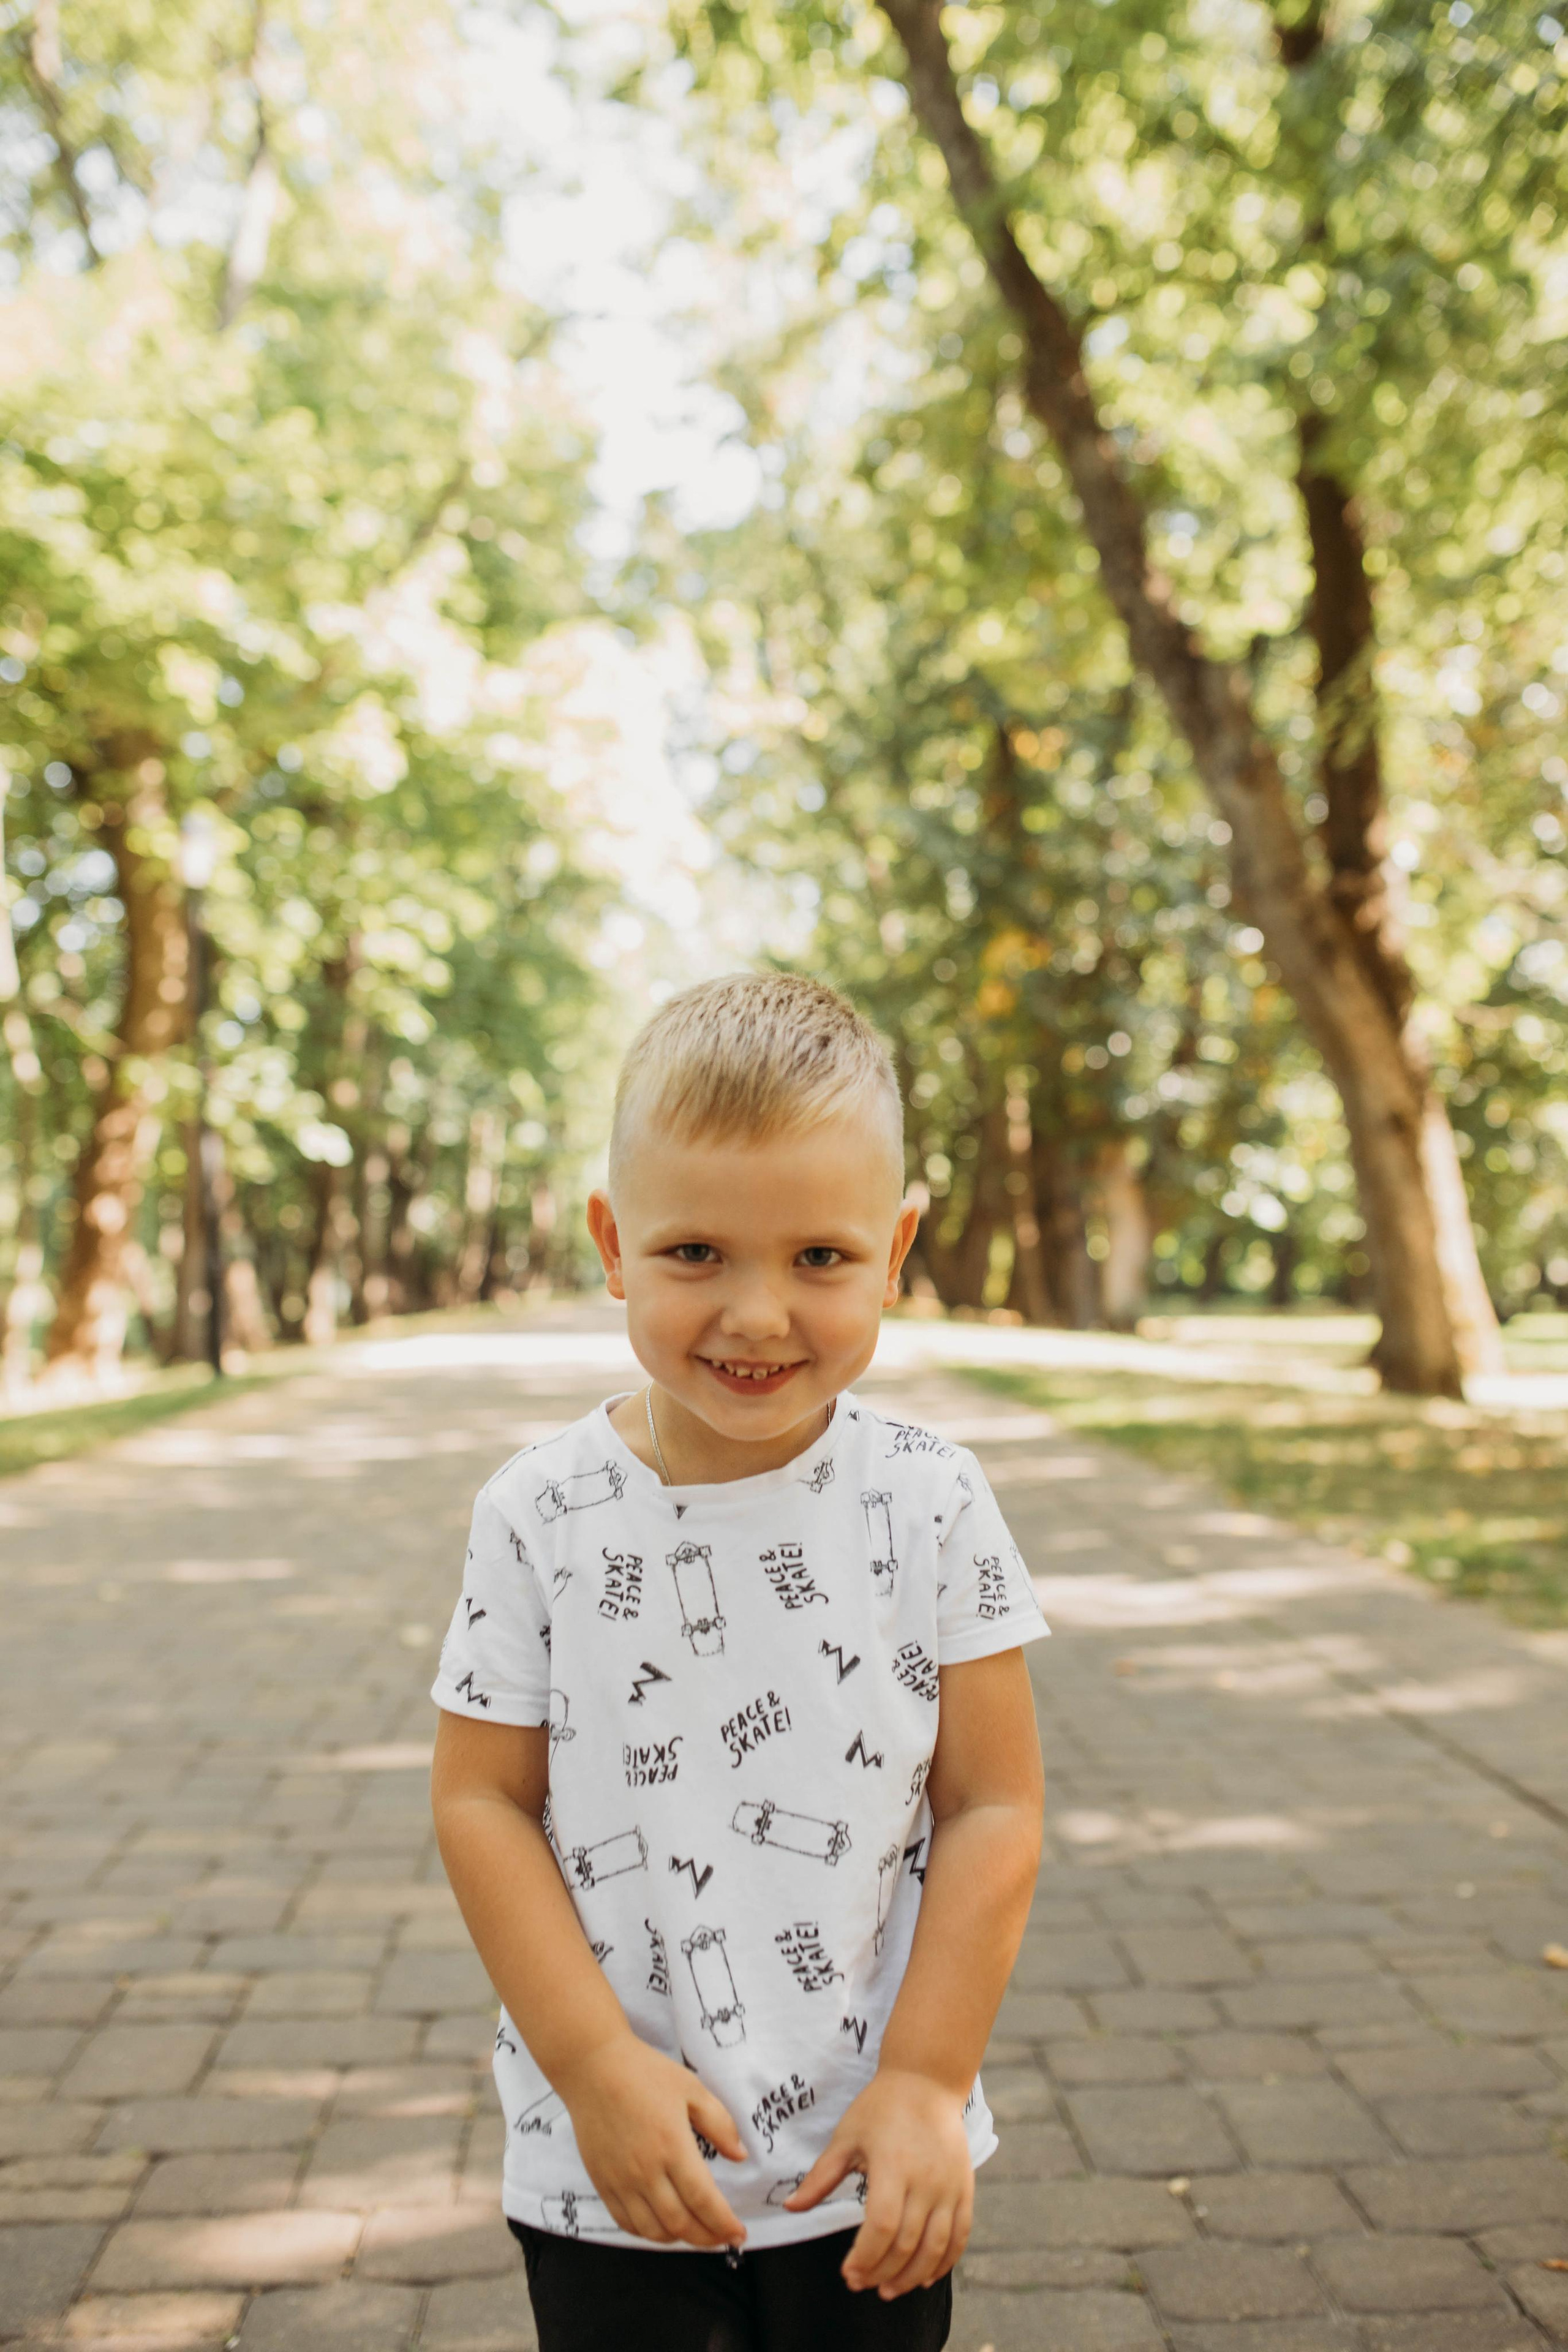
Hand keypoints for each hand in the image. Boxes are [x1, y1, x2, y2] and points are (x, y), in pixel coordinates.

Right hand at [561, 2032, 746, 2249]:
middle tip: (723, 2238)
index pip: (703, 2201)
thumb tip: (741, 2156)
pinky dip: (647, 2233)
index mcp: (673, 2147)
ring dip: (679, 2239)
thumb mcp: (692, 2088)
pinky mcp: (602, 2182)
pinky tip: (662, 2226)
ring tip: (696, 2233)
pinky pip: (625, 2222)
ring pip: (653, 2230)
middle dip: (707, 2238)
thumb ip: (720, 2124)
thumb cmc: (645, 2073)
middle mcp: (646, 2171)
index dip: (724, 2224)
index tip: (739, 2233)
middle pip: (680, 2223)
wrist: (593, 2068)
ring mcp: (620, 2181)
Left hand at [785, 2068, 972, 2296]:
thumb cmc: (880, 2107)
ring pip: (935, 2247)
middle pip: (907, 2244)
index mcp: (893, 2166)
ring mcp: (949, 2186)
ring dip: (912, 2276)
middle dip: (881, 2272)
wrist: (927, 2081)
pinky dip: (945, 2262)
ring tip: (889, 2290)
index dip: (865, 2257)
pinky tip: (925, 2277)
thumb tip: (790, 2207)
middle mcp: (925, 2180)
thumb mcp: (846, 2137)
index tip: (847, 2274)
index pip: (882, 2227)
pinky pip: (960, 2235)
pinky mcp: (965, 2188)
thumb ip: (821, 2177)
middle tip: (861, 2285)